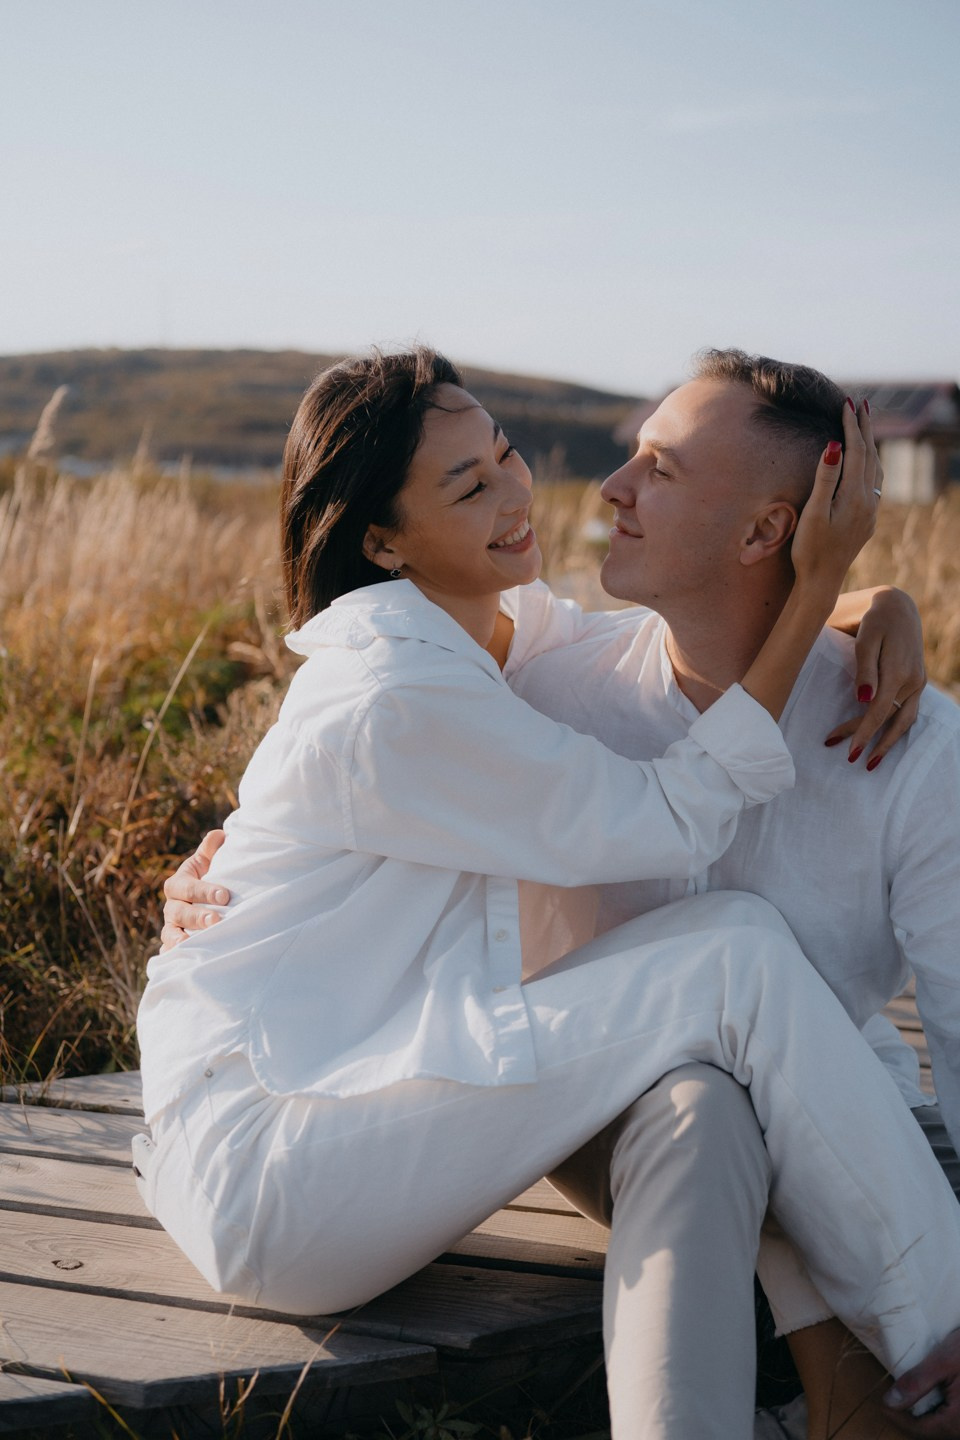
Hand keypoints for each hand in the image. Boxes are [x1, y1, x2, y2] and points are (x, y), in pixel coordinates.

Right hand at [160, 829, 229, 950]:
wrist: (206, 902)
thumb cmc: (210, 879)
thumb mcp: (210, 864)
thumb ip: (212, 850)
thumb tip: (220, 835)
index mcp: (178, 884)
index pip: (186, 886)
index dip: (203, 890)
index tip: (224, 895)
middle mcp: (172, 906)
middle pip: (179, 912)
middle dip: (197, 916)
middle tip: (215, 920)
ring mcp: (171, 927)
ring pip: (170, 933)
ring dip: (181, 939)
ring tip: (194, 943)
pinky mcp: (174, 944)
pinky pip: (168, 952)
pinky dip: (172, 957)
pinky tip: (181, 962)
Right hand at [791, 399, 879, 602]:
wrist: (821, 581)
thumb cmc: (810, 549)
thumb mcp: (814, 512)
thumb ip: (826, 477)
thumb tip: (835, 444)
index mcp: (854, 495)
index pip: (855, 451)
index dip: (851, 426)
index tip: (847, 403)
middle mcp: (868, 501)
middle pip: (870, 455)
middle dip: (864, 428)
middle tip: (860, 403)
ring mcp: (870, 511)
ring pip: (875, 468)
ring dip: (870, 444)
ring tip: (865, 425)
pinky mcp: (867, 520)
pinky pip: (875, 482)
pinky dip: (872, 463)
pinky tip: (868, 462)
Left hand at [826, 587, 925, 767]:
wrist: (897, 607)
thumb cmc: (874, 621)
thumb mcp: (865, 640)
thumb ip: (864, 670)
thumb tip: (863, 700)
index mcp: (899, 671)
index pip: (879, 711)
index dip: (864, 733)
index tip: (849, 751)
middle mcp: (913, 681)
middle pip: (891, 720)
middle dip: (870, 742)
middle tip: (849, 760)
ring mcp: (917, 683)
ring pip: (904, 721)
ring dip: (888, 743)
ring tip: (871, 762)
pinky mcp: (916, 683)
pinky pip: (908, 712)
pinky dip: (896, 729)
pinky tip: (883, 740)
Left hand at [882, 1328, 959, 1435]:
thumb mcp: (943, 1361)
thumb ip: (917, 1383)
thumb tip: (890, 1402)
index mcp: (956, 1423)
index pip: (917, 1429)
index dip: (895, 1417)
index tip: (880, 1403)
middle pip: (928, 1430)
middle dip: (909, 1416)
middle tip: (891, 1398)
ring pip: (940, 1425)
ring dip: (923, 1412)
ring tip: (909, 1394)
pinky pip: (950, 1419)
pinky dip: (937, 1408)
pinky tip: (930, 1393)